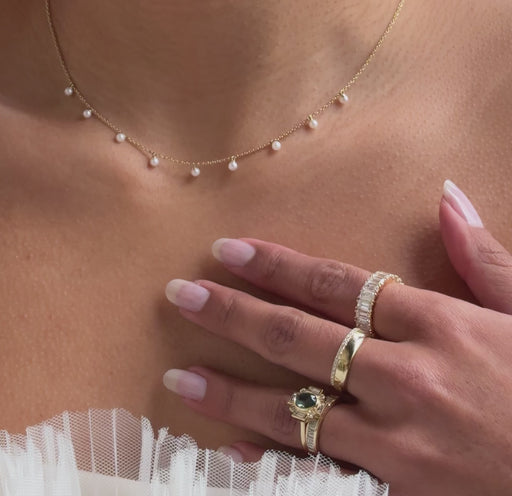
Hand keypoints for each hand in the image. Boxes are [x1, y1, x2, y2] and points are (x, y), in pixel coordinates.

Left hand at [162, 180, 511, 495]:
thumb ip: (481, 256)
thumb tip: (446, 195)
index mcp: (436, 324)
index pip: (336, 284)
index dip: (276, 265)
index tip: (227, 250)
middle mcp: (406, 377)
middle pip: (300, 338)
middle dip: (234, 314)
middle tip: (180, 296)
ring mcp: (398, 442)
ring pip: (296, 410)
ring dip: (232, 392)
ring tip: (180, 378)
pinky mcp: (397, 490)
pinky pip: (320, 475)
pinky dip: (271, 463)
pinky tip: (228, 451)